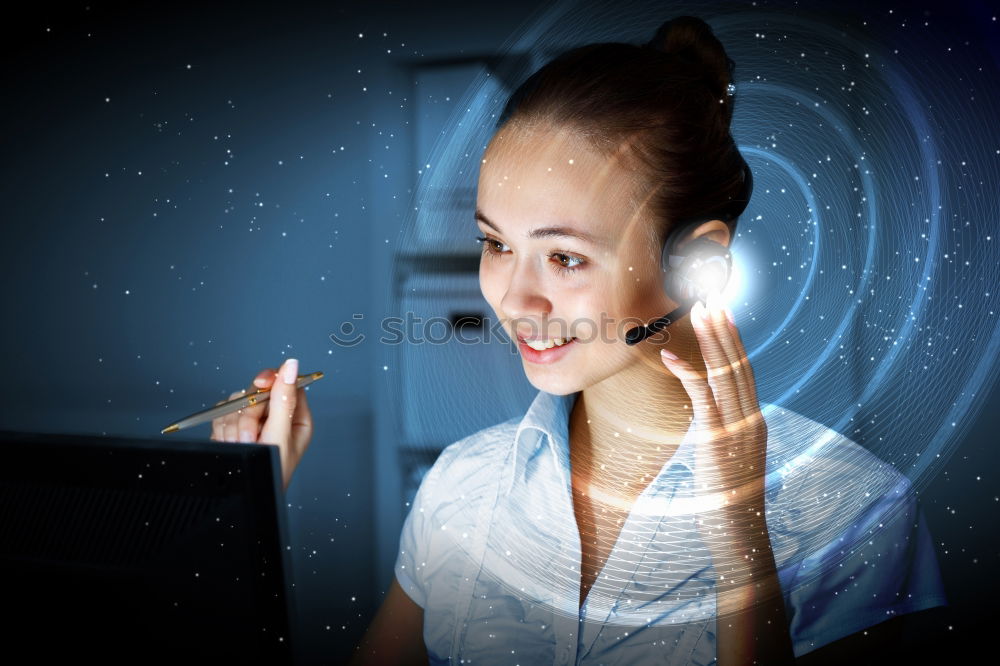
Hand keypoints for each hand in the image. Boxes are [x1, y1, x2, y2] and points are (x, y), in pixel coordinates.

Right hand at [210, 357, 313, 492]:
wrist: (249, 497)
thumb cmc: (273, 474)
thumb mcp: (280, 435)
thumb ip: (284, 399)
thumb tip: (291, 366)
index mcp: (296, 418)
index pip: (286, 384)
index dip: (272, 380)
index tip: (261, 384)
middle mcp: (275, 418)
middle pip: (257, 392)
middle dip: (249, 416)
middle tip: (250, 437)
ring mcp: (253, 422)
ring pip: (236, 403)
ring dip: (235, 427)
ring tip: (243, 445)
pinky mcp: (233, 428)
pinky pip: (222, 415)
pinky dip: (223, 430)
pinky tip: (231, 444)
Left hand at [659, 291, 767, 546]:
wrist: (740, 536)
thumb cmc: (729, 502)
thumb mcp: (727, 460)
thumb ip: (722, 434)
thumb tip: (709, 417)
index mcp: (754, 422)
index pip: (744, 372)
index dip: (733, 341)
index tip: (722, 313)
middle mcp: (751, 420)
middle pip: (738, 365)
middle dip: (723, 329)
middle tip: (710, 297)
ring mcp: (738, 431)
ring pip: (726, 375)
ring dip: (711, 341)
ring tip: (698, 311)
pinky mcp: (719, 443)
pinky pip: (704, 401)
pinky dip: (689, 374)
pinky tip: (672, 357)